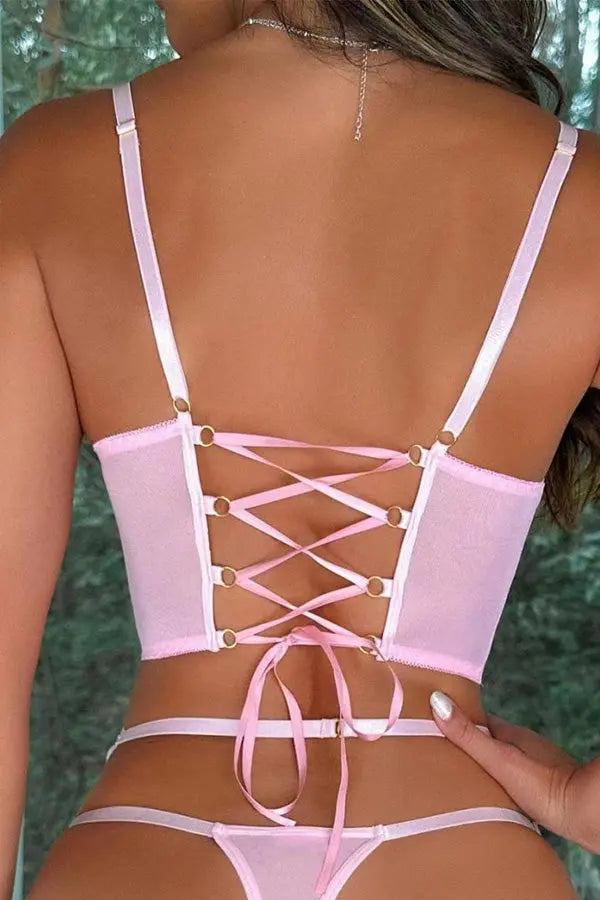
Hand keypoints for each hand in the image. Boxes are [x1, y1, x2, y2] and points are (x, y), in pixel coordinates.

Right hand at [429, 690, 599, 854]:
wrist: (583, 813)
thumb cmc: (543, 786)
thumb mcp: (497, 758)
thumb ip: (468, 735)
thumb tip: (438, 700)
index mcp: (510, 734)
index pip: (476, 719)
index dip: (455, 719)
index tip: (431, 721)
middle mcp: (522, 746)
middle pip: (487, 740)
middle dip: (464, 746)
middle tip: (437, 754)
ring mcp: (532, 767)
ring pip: (499, 761)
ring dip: (480, 766)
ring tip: (456, 779)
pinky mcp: (539, 789)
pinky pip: (509, 781)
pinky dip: (495, 784)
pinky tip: (486, 798)